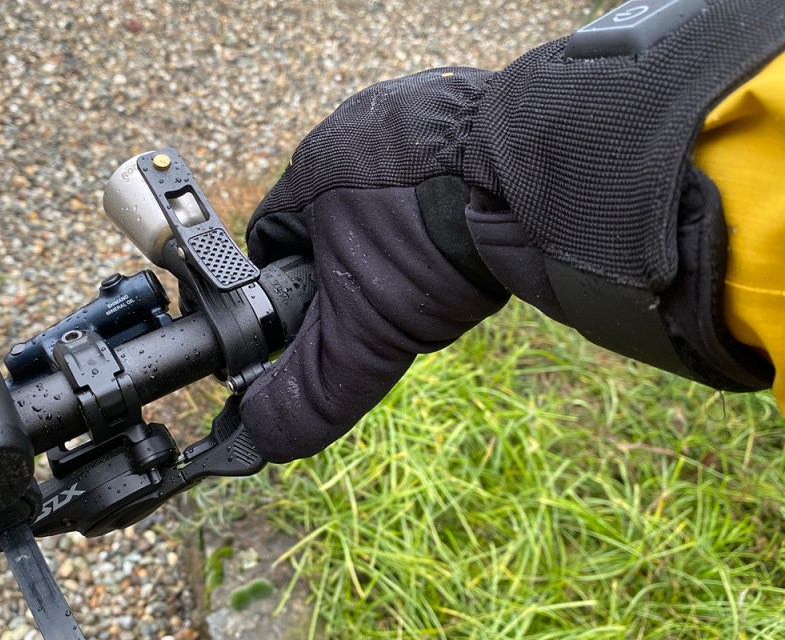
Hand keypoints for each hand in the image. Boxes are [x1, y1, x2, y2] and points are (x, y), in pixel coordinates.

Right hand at [240, 69, 508, 462]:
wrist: (535, 176)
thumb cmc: (433, 240)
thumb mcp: (361, 335)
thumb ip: (310, 390)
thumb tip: (261, 436)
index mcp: (312, 170)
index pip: (272, 241)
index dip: (287, 291)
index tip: (316, 323)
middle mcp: (358, 129)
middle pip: (333, 218)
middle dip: (352, 267)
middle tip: (387, 304)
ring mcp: (417, 114)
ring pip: (389, 195)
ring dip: (403, 237)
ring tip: (436, 275)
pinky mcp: (471, 115)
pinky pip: (442, 172)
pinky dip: (448, 209)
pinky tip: (469, 242)